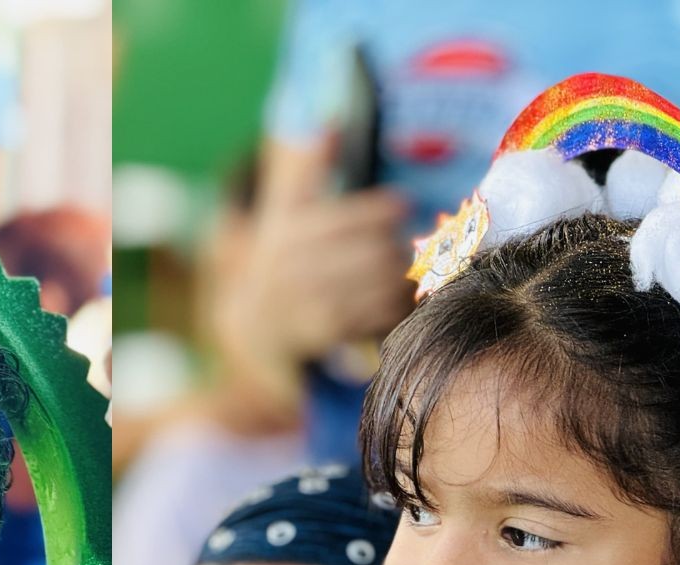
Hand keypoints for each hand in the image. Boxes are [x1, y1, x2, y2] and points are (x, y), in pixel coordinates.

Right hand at [211, 190, 410, 412]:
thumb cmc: (280, 260)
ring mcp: (306, 301)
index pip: (344, 217)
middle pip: (370, 251)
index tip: (402, 205)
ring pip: (377, 281)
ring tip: (416, 269)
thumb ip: (303, 168)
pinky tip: (399, 299)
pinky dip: (394, 305)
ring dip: (404, 276)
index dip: (380, 211)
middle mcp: (292, 265)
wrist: (256, 332)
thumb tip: (327, 117)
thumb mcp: (281, 212)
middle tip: (423, 242)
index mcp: (286, 230)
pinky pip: (375, 313)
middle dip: (399, 247)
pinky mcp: (322, 331)